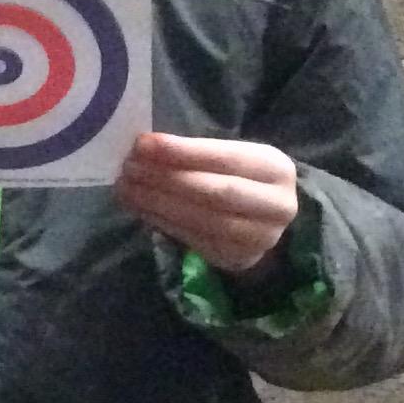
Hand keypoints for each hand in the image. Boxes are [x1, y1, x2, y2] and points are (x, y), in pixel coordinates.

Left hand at [116, 133, 298, 275]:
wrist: (263, 217)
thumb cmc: (237, 176)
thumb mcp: (228, 156)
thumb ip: (193, 152)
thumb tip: (143, 147)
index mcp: (276, 169)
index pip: (226, 158)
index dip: (183, 152)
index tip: (144, 143)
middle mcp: (277, 205)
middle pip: (216, 193)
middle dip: (167, 179)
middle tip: (129, 168)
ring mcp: (260, 238)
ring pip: (204, 220)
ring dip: (158, 203)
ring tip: (127, 188)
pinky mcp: (238, 259)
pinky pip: (195, 240)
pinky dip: (162, 222)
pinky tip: (140, 208)